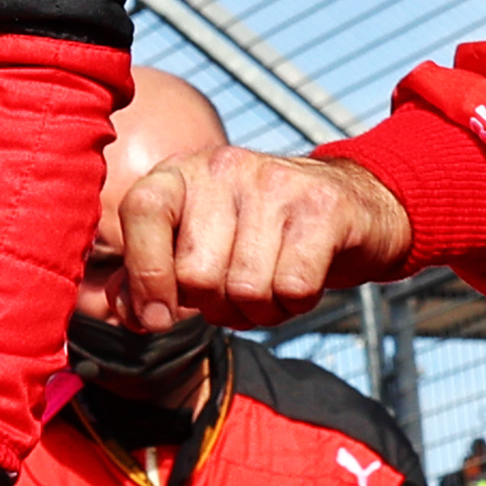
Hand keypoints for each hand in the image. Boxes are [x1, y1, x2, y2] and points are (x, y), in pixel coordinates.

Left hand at [110, 146, 410, 334]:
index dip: (145, 275)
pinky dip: (296, 305)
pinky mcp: (323, 207)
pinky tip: (301, 283)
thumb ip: (149, 277)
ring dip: (258, 312)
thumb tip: (132, 313)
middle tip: (234, 295)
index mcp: (180, 174)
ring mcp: (276, 182)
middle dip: (215, 307)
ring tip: (269, 288)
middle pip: (196, 274)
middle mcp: (224, 167)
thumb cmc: (258, 235)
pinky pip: (293, 287)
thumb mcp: (196, 245)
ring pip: (246, 288)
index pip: (141, 211)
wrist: (353, 203)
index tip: (158, 318)